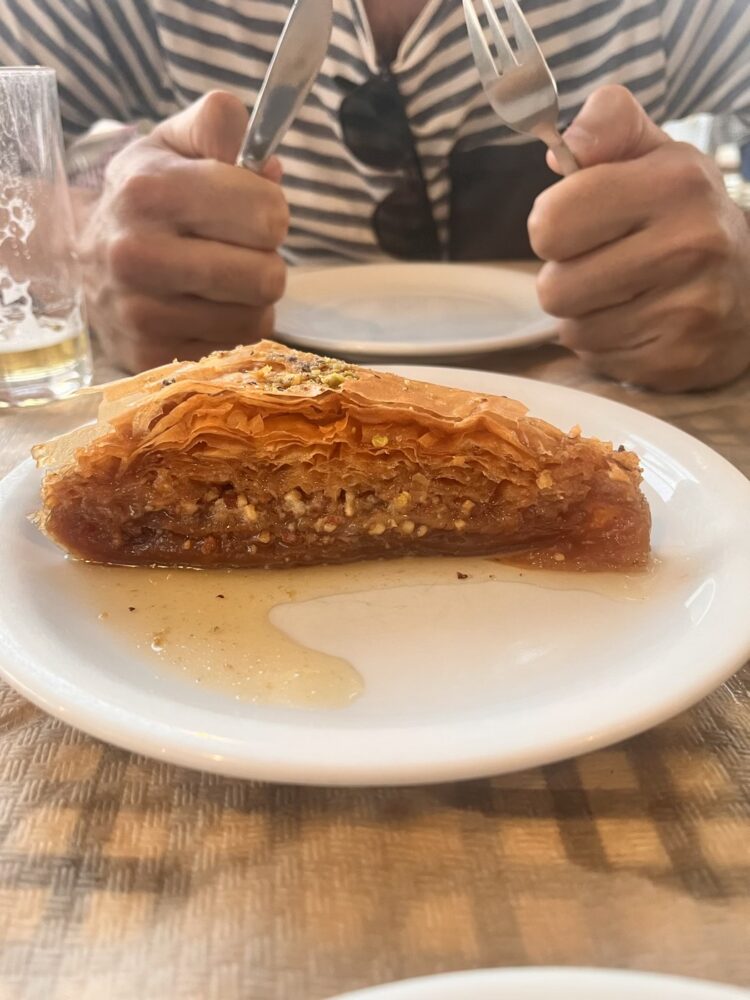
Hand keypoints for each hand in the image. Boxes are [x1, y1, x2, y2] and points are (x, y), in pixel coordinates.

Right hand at [77, 91, 288, 372]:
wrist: (78, 261)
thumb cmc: (143, 199)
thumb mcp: (172, 145)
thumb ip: (219, 125)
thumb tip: (268, 162)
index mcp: (149, 193)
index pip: (268, 216)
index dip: (272, 211)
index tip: (250, 210)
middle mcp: (138, 256)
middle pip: (268, 277)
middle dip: (266, 260)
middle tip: (239, 250)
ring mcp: (141, 314)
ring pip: (256, 319)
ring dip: (250, 299)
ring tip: (219, 280)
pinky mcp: (151, 356)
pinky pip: (234, 349)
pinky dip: (230, 329)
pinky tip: (203, 308)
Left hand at [528, 85, 749, 391]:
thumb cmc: (682, 216)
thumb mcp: (654, 155)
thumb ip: (609, 126)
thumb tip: (569, 144)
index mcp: (675, 183)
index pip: (550, 223)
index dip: (551, 225)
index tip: (578, 223)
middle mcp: (690, 244)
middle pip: (553, 288)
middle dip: (564, 277)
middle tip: (601, 263)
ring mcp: (689, 310)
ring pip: (572, 329)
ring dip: (584, 315)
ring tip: (622, 294)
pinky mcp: (680, 359)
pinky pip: (597, 358)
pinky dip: (606, 345)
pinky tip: (639, 321)